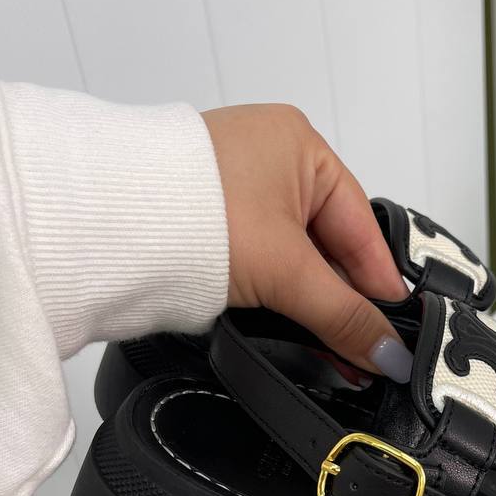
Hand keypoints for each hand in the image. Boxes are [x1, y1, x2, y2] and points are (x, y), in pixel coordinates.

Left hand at [202, 104, 411, 379]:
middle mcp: (270, 158)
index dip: (378, 282)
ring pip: (293, 257)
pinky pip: (260, 260)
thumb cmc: (190, 213)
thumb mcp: (288, 271)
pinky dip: (276, 295)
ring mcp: (235, 188)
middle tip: (362, 351)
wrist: (102, 225)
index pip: (360, 225)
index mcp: (301, 144)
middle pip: (327, 245)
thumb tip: (387, 351)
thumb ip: (344, 315)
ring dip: (309, 304)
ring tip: (328, 349)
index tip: (394, 329)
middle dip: (342, 301)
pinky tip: (286, 328)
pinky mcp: (206, 218)